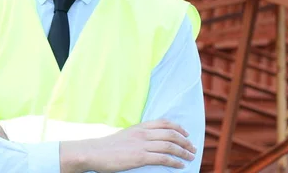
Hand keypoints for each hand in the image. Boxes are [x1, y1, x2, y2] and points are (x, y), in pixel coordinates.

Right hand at [61, 119, 195, 172]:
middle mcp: (143, 133)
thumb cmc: (107, 147)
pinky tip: (180, 165)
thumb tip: (149, 141)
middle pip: (171, 134)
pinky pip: (163, 158)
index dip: (178, 128)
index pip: (164, 123)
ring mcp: (142, 144)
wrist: (94, 152)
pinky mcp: (140, 157)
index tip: (186, 133)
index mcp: (139, 127)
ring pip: (170, 146)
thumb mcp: (125, 136)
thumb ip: (138, 136)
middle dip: (185, 141)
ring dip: (183, 151)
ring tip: (191, 157)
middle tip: (193, 148)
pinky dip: (175, 161)